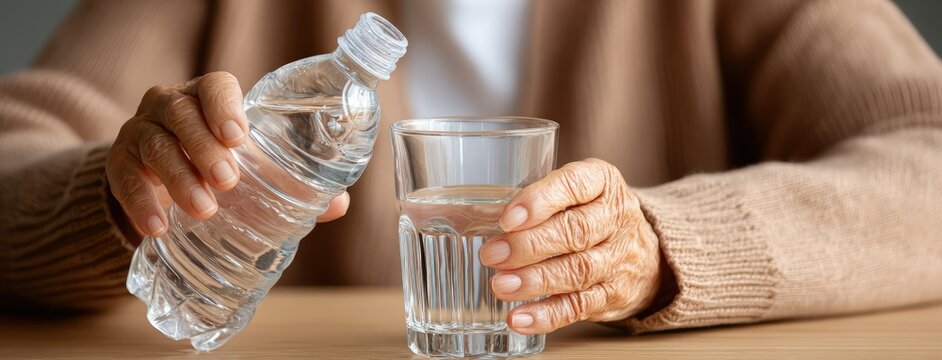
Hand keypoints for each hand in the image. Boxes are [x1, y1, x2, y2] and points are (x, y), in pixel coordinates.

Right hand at [106, 72, 348, 240]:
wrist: (158, 182)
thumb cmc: (218, 166)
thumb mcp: (252, 169)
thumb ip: (291, 183)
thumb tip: (338, 206)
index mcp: (207, 97)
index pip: (214, 86)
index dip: (224, 107)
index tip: (239, 137)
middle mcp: (169, 104)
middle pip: (181, 114)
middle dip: (204, 147)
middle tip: (228, 181)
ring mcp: (139, 129)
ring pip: (154, 144)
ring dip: (178, 178)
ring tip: (203, 210)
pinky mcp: (117, 161)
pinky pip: (123, 176)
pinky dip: (140, 202)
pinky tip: (158, 227)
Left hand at [479, 158, 661, 333]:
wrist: (645, 252)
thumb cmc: (589, 213)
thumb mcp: (573, 191)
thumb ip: (531, 196)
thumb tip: (457, 213)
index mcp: (602, 182)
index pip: (575, 184)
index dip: (540, 200)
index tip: (507, 217)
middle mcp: (615, 218)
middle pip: (575, 231)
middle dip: (529, 245)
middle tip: (491, 254)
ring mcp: (618, 258)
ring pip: (577, 270)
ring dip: (535, 280)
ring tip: (500, 285)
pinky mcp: (613, 294)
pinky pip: (579, 306)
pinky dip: (547, 315)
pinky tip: (519, 317)